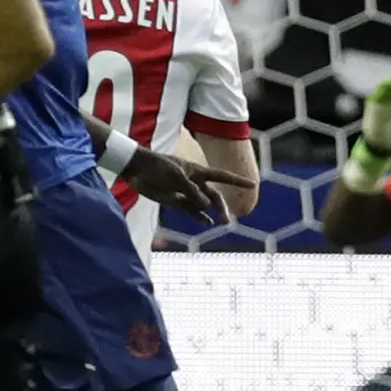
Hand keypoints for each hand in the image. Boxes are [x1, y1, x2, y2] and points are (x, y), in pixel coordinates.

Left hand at [123, 143, 254, 221]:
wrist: (137, 170)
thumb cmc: (158, 167)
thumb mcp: (176, 176)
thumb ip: (191, 190)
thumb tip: (205, 205)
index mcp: (197, 171)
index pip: (222, 176)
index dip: (237, 181)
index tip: (253, 183)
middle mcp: (194, 182)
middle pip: (214, 195)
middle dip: (222, 206)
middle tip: (226, 220)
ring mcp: (185, 192)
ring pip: (204, 205)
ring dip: (212, 213)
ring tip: (220, 223)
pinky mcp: (175, 201)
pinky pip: (192, 211)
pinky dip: (200, 217)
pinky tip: (207, 223)